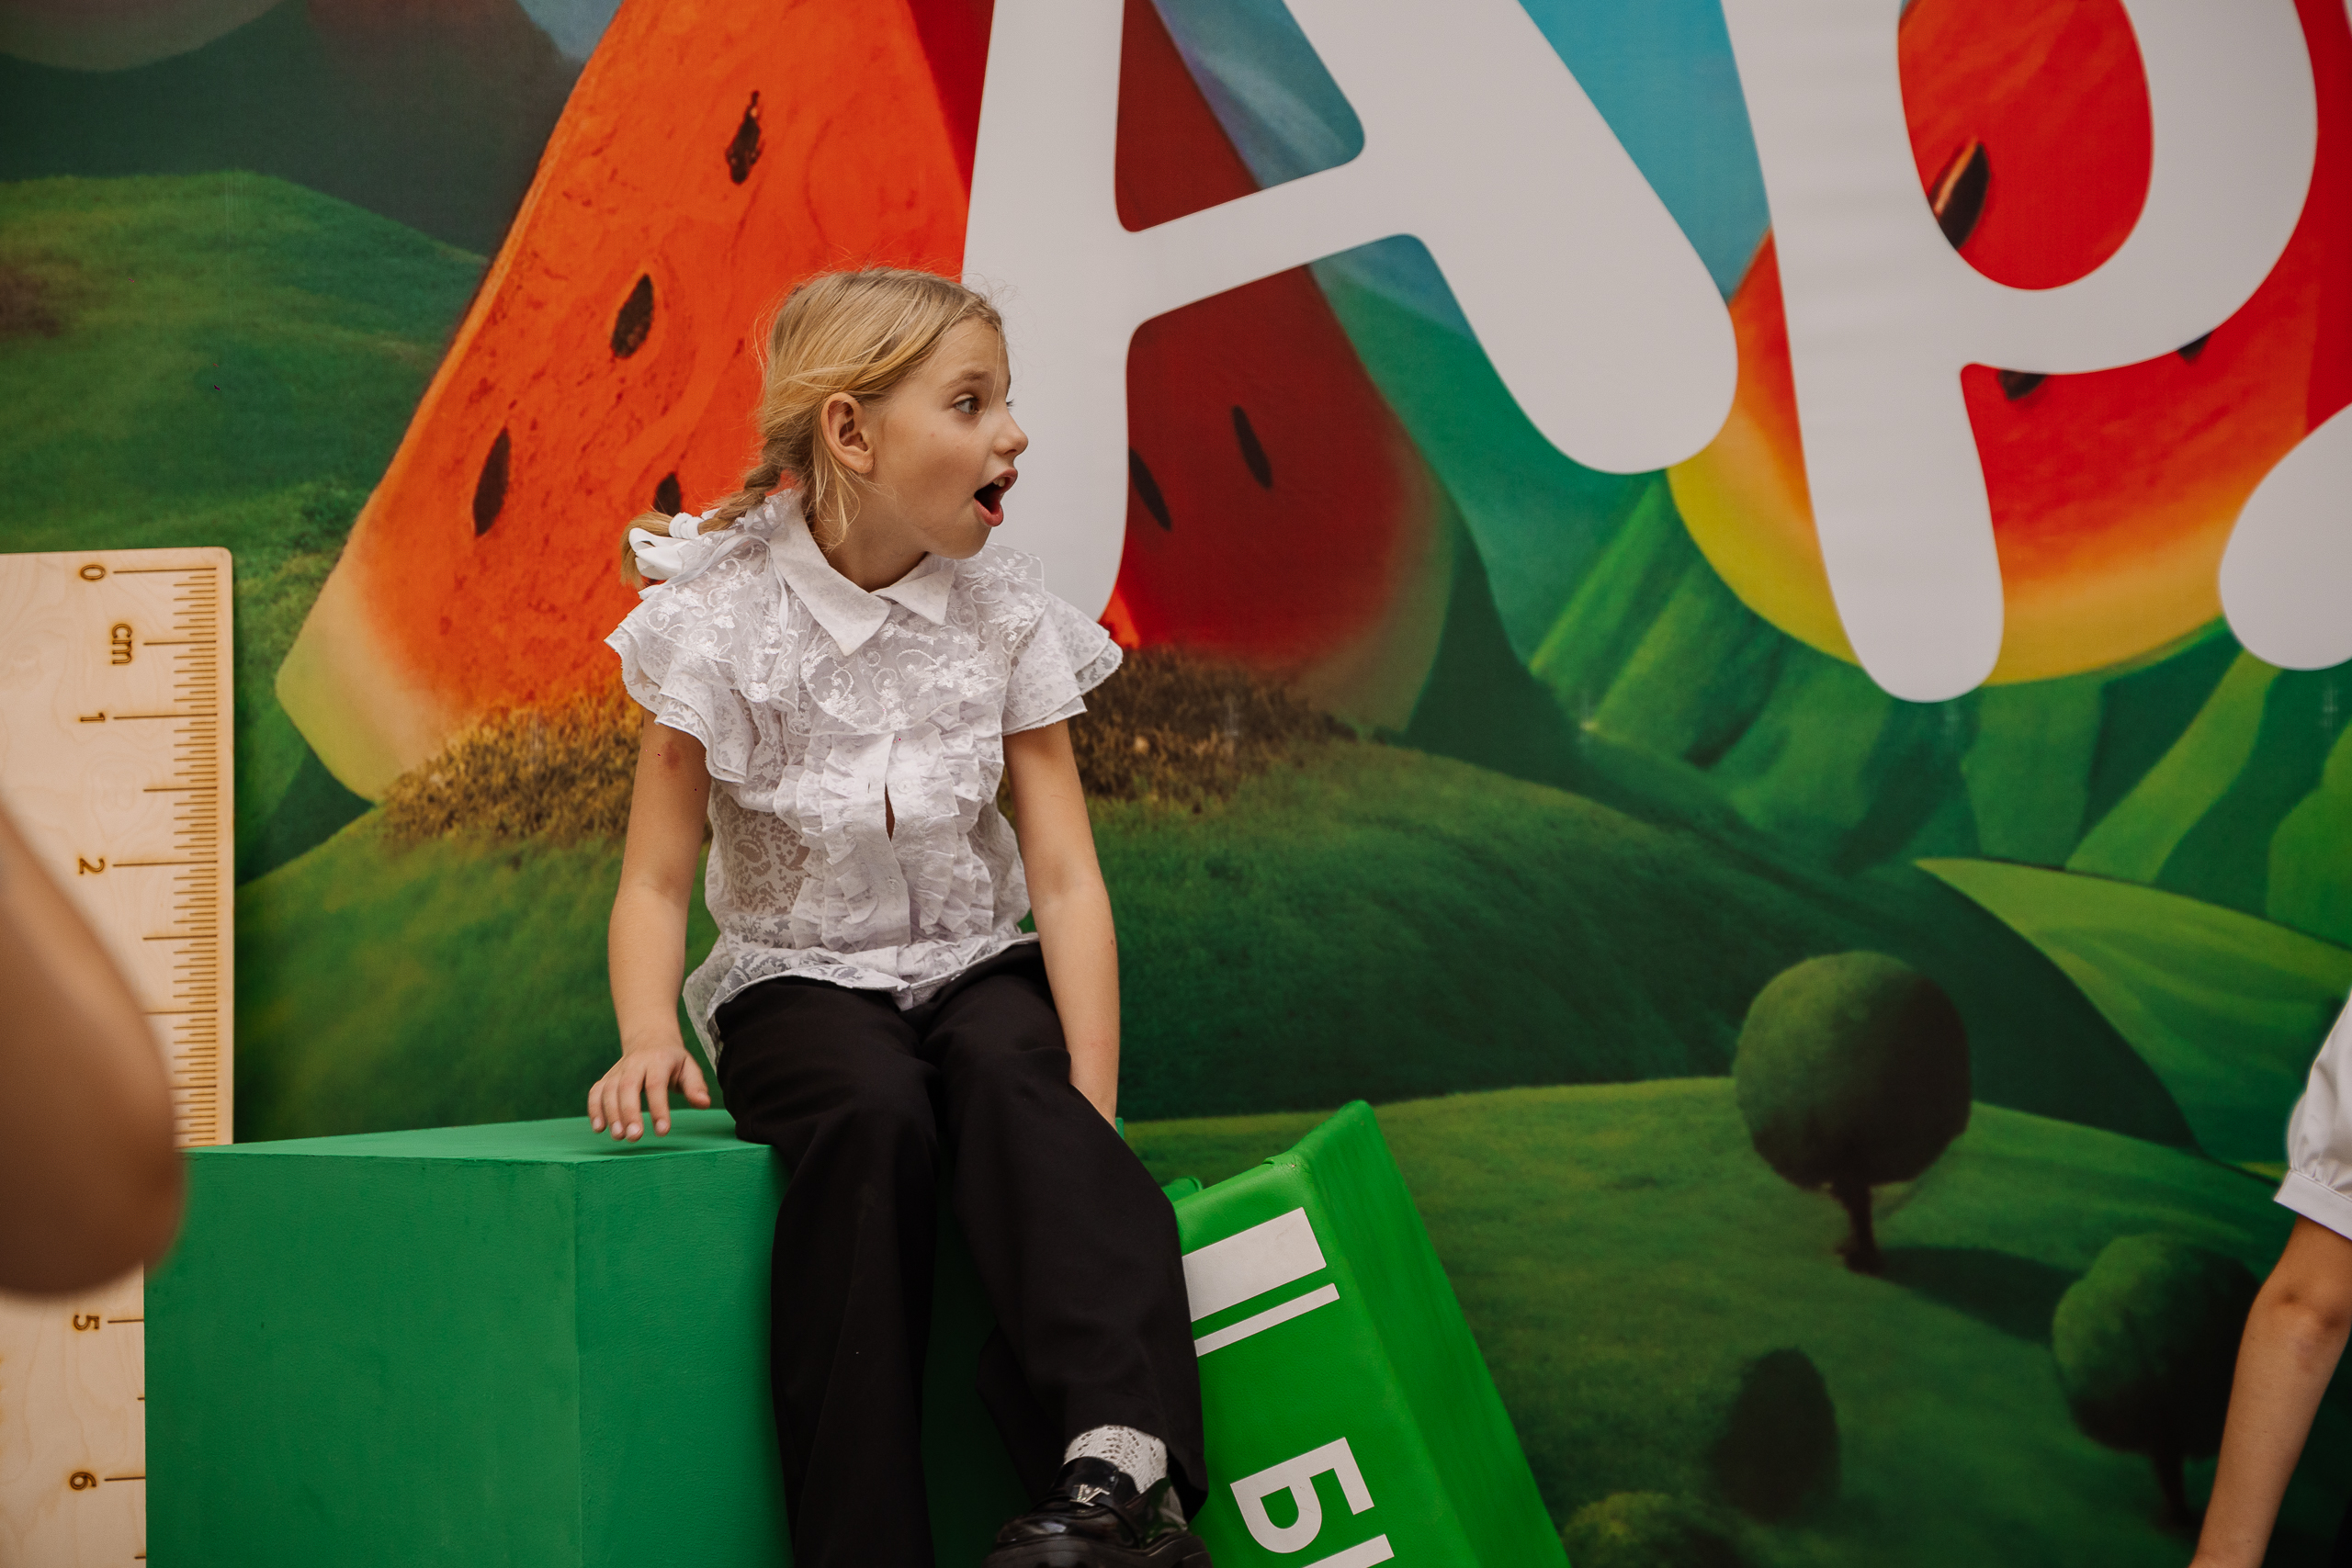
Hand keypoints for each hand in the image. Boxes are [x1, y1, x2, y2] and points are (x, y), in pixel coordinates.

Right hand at [588, 1034, 710, 1140]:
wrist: (649, 1040)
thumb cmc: (673, 1061)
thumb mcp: (689, 1068)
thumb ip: (695, 1086)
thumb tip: (703, 1104)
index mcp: (659, 1060)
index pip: (656, 1085)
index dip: (658, 1108)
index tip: (662, 1131)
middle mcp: (635, 1064)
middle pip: (628, 1087)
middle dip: (629, 1113)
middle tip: (635, 1137)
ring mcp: (618, 1071)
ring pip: (609, 1091)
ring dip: (611, 1115)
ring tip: (619, 1136)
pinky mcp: (606, 1078)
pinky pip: (596, 1092)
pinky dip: (594, 1110)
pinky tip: (599, 1128)